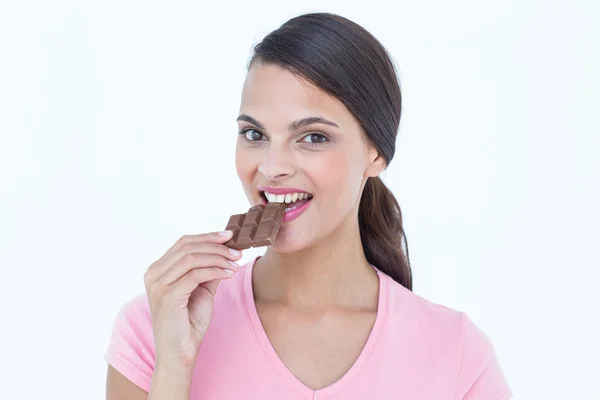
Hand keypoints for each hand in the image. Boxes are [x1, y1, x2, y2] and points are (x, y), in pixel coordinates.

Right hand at [143, 230, 240, 372]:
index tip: (229, 236)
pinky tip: (229, 273)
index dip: (207, 236)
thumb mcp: (201, 290)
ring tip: (236, 263)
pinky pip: (195, 274)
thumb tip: (225, 251)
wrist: (179, 354)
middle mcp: (153, 274)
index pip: (183, 243)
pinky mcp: (167, 296)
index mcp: (157, 270)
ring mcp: (158, 285)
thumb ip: (208, 270)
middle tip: (237, 251)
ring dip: (218, 258)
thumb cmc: (188, 324)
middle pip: (187, 246)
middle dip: (215, 246)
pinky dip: (215, 270)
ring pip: (192, 258)